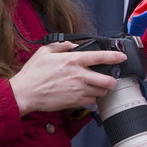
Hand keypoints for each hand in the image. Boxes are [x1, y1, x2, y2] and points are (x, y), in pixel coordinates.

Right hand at [9, 42, 126, 115]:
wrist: (25, 93)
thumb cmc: (33, 73)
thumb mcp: (44, 52)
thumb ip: (62, 45)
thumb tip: (72, 45)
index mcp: (72, 60)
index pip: (100, 57)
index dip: (114, 57)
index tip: (121, 57)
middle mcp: (78, 75)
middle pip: (107, 80)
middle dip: (111, 80)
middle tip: (110, 79)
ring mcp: (78, 90)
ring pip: (101, 92)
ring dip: (102, 90)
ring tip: (96, 87)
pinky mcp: (75, 102)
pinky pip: (92, 102)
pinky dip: (92, 99)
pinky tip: (86, 95)